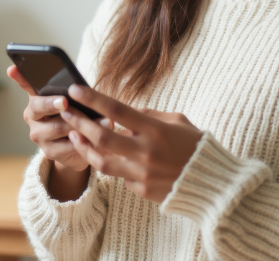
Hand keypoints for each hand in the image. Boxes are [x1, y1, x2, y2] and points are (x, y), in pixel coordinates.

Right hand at [6, 66, 88, 171]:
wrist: (78, 146)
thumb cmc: (75, 115)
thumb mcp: (73, 101)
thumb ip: (71, 93)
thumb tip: (79, 87)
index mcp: (36, 99)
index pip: (25, 84)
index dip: (19, 77)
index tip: (13, 69)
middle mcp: (32, 117)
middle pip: (39, 107)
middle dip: (52, 103)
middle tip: (64, 101)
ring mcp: (39, 136)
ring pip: (58, 127)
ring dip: (80, 123)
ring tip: (103, 118)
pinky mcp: (49, 152)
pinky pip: (67, 145)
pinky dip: (83, 141)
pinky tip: (96, 137)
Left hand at [60, 85, 202, 202]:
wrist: (211, 183)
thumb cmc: (196, 146)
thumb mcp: (177, 121)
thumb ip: (149, 115)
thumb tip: (125, 113)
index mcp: (155, 129)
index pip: (117, 109)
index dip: (93, 99)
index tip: (76, 90)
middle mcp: (145, 151)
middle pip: (101, 136)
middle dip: (79, 122)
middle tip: (67, 112)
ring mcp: (141, 173)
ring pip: (101, 161)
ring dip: (84, 147)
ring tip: (75, 135)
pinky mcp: (141, 190)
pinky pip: (119, 175)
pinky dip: (112, 164)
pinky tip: (107, 156)